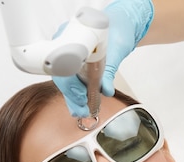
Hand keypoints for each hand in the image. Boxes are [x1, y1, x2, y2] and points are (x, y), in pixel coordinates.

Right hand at [52, 0, 153, 116]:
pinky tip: (80, 105)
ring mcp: (69, 54)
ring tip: (81, 111)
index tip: (81, 94)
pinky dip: (75, 94)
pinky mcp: (76, 64)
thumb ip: (110, 71)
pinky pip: (71, 80)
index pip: (62, 62)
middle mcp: (65, 44)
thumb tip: (106, 90)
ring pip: (65, 79)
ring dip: (72, 97)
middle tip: (81, 109)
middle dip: (71, 94)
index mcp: (71, 35)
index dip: (70, 82)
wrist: (122, 27)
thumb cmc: (118, 31)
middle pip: (61, 73)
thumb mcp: (116, 51)